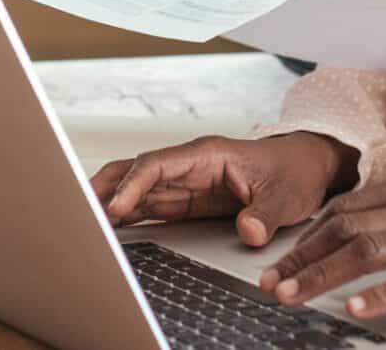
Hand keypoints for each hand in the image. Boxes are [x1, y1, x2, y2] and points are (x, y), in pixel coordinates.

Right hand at [90, 133, 355, 246]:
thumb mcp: (287, 196)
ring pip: (136, 187)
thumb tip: (249, 231)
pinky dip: (126, 212)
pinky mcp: (187, 199)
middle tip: (78, 208)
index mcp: (207, 154)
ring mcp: (185, 182)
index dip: (133, 185)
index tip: (116, 208)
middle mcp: (189, 165)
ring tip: (83, 219)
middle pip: (135, 171)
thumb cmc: (294, 172)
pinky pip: (149, 203)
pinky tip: (109, 225)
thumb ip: (265, 213)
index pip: (158, 164)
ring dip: (110, 200)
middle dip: (105, 187)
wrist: (306, 169)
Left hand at [259, 169, 385, 318]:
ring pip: (369, 252)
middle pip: (349, 228)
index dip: (309, 235)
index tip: (283, 259)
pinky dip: (377, 296)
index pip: (349, 208)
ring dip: (323, 275)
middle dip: (304, 256)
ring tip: (294, 295)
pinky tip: (352, 308)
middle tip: (274, 281)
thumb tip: (354, 230)